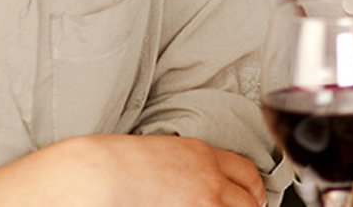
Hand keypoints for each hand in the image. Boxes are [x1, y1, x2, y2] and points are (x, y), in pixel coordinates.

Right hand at [62, 134, 265, 206]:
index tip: (253, 198)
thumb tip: (193, 183)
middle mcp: (209, 178)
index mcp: (202, 154)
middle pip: (249, 199)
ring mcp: (204, 202)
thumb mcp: (162, 151)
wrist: (98, 174)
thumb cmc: (116, 163)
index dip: (254, 189)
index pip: (246, 172)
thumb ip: (189, 164)